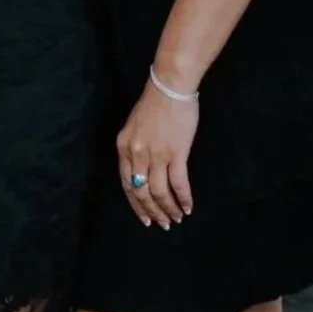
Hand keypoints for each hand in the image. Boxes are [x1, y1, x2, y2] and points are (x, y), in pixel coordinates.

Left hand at [116, 81, 198, 228]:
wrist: (169, 87)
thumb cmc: (154, 103)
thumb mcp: (134, 127)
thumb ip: (135, 149)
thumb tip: (143, 171)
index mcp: (124, 148)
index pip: (127, 185)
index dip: (136, 205)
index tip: (145, 218)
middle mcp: (137, 154)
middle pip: (142, 192)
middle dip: (153, 211)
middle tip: (162, 224)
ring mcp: (156, 155)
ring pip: (159, 192)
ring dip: (168, 209)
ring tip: (177, 218)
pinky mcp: (176, 153)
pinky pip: (178, 183)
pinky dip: (183, 198)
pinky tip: (188, 207)